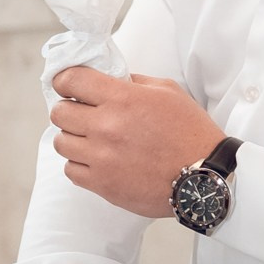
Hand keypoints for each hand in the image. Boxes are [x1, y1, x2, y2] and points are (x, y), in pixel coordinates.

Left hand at [50, 68, 224, 217]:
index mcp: (122, 98)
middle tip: (83, 114)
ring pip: (61, 142)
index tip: (70, 86)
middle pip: (59, 112)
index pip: (70, 80)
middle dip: (69, 109)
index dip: (65, 80)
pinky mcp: (102, 184)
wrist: (204, 178)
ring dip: (73, 138)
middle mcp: (106, 126)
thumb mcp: (168, 92)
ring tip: (91, 140)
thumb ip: (134, 82)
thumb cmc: (190, 133)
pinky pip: (71, 170)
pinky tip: (97, 160)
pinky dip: (80, 164)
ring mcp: (102, 157)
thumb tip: (109, 80)